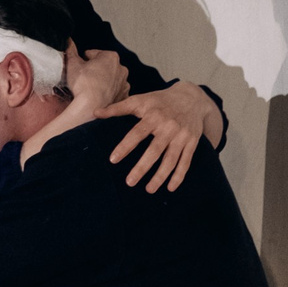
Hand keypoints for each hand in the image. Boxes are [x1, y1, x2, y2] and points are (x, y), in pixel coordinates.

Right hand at [64, 43, 129, 110]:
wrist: (90, 108)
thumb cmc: (82, 85)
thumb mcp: (72, 64)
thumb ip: (71, 51)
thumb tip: (68, 42)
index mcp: (111, 57)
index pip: (94, 54)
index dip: (84, 60)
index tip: (80, 67)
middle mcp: (121, 69)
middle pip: (104, 66)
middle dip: (95, 70)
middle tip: (84, 78)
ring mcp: (124, 84)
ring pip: (111, 79)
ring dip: (102, 81)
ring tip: (91, 88)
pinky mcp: (123, 97)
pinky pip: (115, 91)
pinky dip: (108, 93)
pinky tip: (98, 96)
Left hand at [101, 79, 220, 192]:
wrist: (192, 97)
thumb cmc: (160, 100)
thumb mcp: (140, 100)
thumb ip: (118, 108)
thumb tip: (95, 113)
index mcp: (153, 115)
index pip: (137, 133)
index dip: (125, 146)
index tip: (113, 160)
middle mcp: (169, 126)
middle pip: (155, 150)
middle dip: (142, 167)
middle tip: (129, 182)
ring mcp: (182, 135)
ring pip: (171, 159)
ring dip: (160, 176)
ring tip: (149, 189)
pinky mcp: (192, 142)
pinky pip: (186, 161)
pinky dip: (179, 176)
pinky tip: (170, 188)